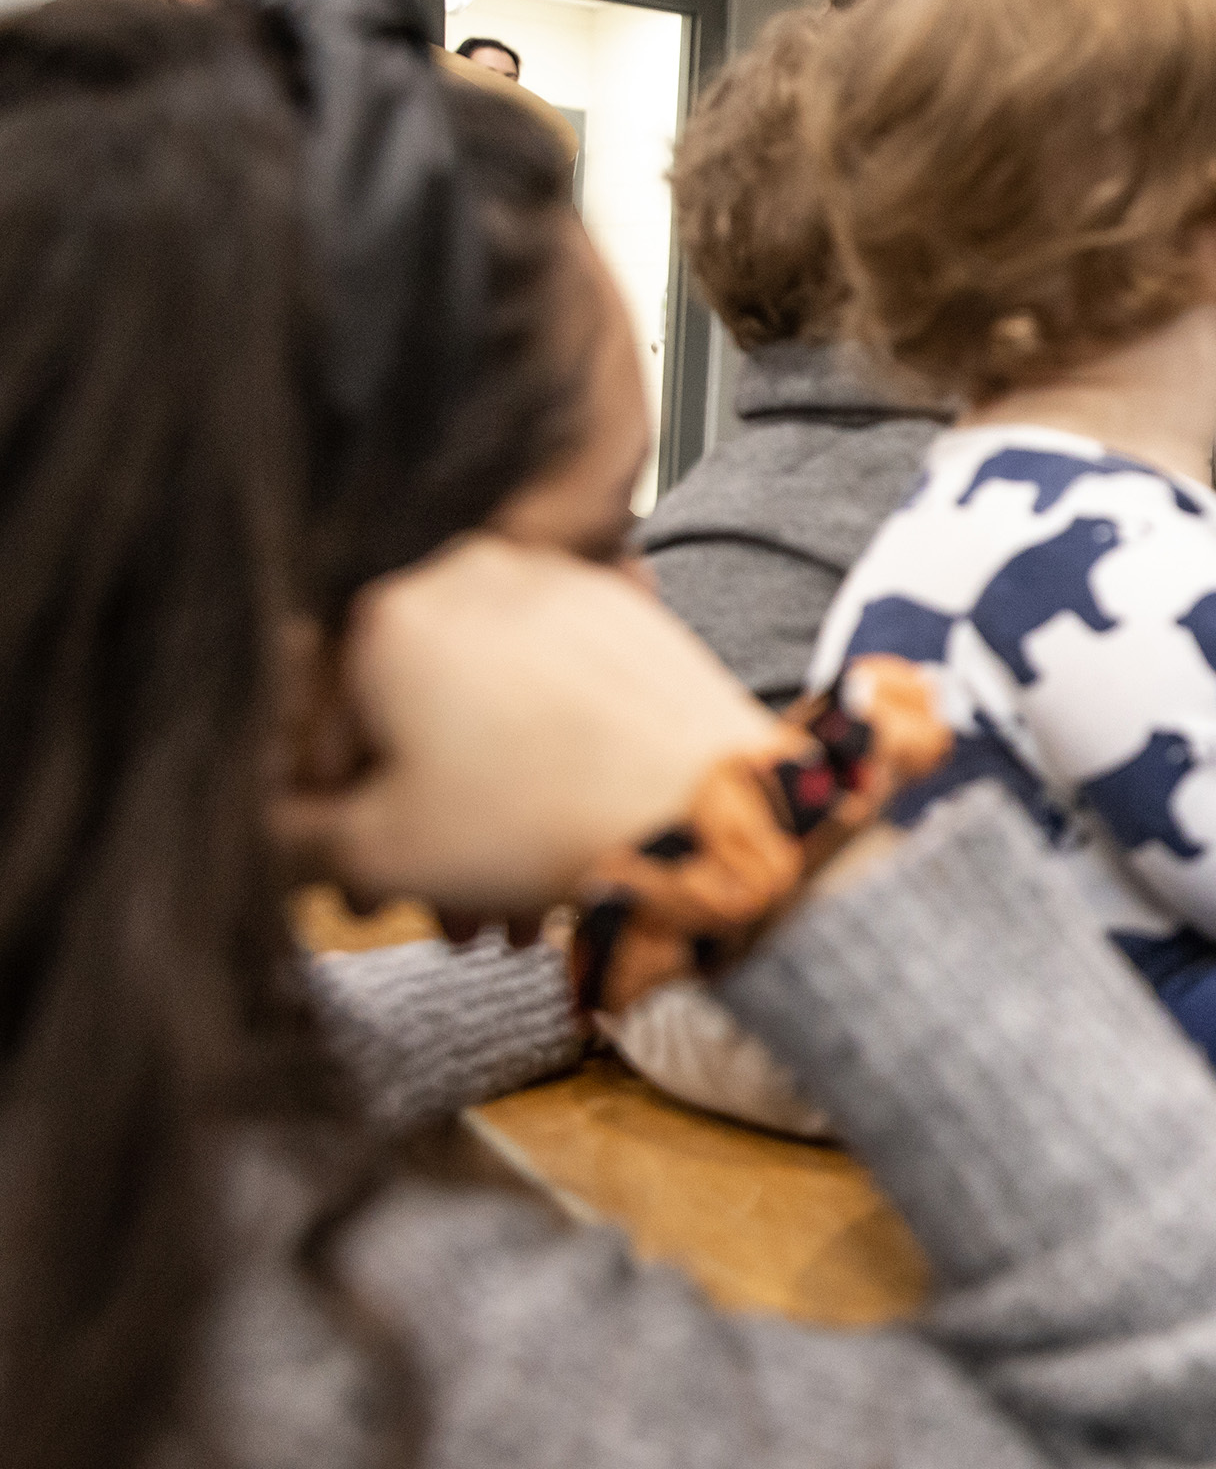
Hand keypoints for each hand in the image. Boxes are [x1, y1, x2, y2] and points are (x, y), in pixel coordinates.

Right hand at [274, 537, 777, 923]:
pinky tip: (557, 820)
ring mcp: (554, 582)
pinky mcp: (623, 608)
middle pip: (406, 703)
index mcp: (388, 609)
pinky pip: (551, 681)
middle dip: (412, 810)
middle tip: (429, 898)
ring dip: (479, 794)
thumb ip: (288, 834)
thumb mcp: (378, 852)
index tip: (351, 863)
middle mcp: (468, 570)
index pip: (312, 707)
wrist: (710, 813)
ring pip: (482, 700)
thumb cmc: (544, 823)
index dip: (323, 803)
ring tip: (506, 894)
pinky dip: (540, 749)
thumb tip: (252, 826)